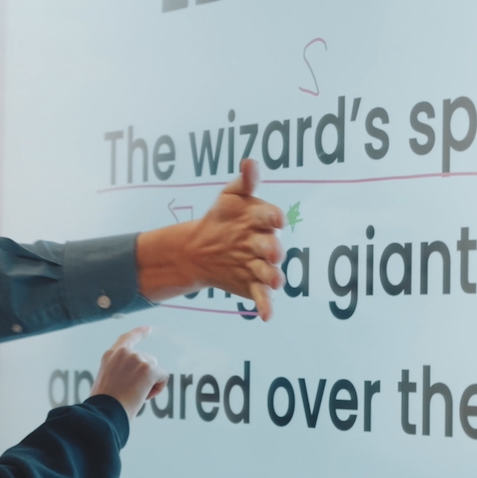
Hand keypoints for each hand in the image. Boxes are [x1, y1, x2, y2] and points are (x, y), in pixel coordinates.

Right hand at [90, 327, 167, 421]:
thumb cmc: (104, 404)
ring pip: (155, 369)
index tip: (148, 329)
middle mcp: (123, 353)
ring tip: (134, 396)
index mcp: (110, 355)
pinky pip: (163, 377)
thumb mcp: (107, 381)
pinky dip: (157, 389)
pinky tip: (144, 396)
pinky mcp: (148, 369)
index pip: (127, 338)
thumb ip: (120, 371)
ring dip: (150, 384)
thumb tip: (138, 377)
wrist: (105, 412)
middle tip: (130, 393)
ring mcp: (136, 359)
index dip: (139, 333)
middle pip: (148, 360)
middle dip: (145, 376)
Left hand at [136, 158, 284, 319]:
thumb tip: (250, 161)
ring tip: (273, 281)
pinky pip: (261, 296)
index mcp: (262, 221)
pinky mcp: (252, 286)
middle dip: (273, 249)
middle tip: (272, 252)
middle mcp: (265, 244)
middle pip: (272, 247)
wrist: (201, 247)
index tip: (275, 219)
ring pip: (270, 273)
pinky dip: (265, 306)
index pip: (269, 217)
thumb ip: (244, 182)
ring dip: (273, 277)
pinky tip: (265, 316)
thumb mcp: (230, 197)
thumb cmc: (223, 218)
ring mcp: (260, 266)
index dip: (272, 218)